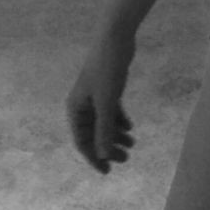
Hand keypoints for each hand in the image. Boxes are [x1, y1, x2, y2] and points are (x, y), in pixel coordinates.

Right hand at [66, 28, 136, 174]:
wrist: (115, 39)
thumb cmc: (107, 69)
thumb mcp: (107, 102)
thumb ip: (105, 129)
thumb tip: (103, 155)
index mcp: (76, 109)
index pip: (82, 141)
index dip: (94, 157)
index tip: (107, 171)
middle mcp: (82, 104)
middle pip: (94, 134)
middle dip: (108, 147)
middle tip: (127, 159)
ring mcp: (95, 96)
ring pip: (104, 123)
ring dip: (116, 135)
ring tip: (133, 144)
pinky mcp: (107, 88)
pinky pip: (111, 111)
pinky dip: (119, 120)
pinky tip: (130, 127)